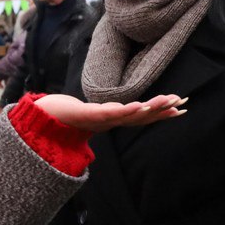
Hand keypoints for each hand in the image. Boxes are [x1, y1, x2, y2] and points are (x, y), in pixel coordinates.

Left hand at [33, 93, 185, 132]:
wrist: (41, 119)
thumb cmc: (65, 116)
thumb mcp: (89, 112)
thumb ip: (103, 111)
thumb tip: (114, 108)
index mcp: (111, 120)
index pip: (140, 116)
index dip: (159, 114)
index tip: (180, 108)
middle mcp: (108, 122)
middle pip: (139, 116)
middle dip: (161, 111)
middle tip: (183, 105)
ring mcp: (98, 120)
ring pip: (128, 115)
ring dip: (150, 109)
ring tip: (168, 103)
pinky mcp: (87, 116)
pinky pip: (110, 114)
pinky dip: (125, 111)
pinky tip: (140, 105)